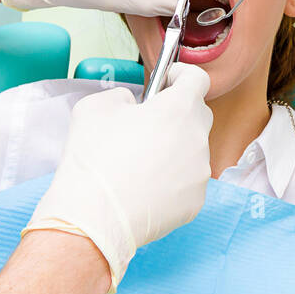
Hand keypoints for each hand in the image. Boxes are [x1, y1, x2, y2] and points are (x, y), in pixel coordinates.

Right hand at [25, 63, 212, 291]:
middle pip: (198, 114)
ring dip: (174, 148)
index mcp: (178, 109)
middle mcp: (197, 139)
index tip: (166, 81)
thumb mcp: (95, 106)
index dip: (181, 76)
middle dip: (177, 112)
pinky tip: (144, 187)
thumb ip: (123, 95)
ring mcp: (200, 174)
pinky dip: (172, 180)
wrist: (94, 217)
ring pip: (193, 150)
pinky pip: (188, 181)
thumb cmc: (94, 159)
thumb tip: (133, 106)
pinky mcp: (195, 203)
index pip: (198, 79)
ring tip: (140, 162)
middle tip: (148, 123)